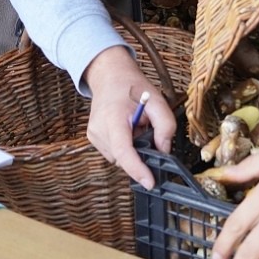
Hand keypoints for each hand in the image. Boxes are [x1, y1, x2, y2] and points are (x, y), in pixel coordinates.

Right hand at [82, 45, 175, 188]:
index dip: (137, 169)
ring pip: (119, 158)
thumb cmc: (132, 86)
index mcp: (112, 118)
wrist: (109, 75)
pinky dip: (125, 146)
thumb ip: (165, 125)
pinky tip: (127, 130)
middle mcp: (99, 129)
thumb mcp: (157, 100)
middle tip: (146, 129)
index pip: (123, 151)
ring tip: (135, 126)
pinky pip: (114, 153)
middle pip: (123, 158)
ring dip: (132, 149)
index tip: (150, 182)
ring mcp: (93, 135)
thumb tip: (164, 150)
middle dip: (140, 153)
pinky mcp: (93, 138)